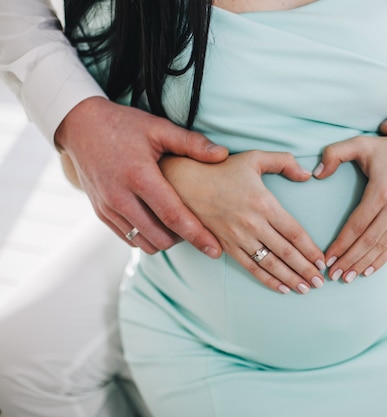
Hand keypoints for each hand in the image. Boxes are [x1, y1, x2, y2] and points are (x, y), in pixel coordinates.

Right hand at [54, 97, 228, 256]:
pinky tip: (160, 223)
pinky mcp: (101, 213)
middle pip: (160, 237)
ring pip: (144, 243)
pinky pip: (129, 239)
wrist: (81, 126)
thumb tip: (224, 155)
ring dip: (165, 240)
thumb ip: (192, 143)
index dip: (197, 235)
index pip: (173, 216)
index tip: (216, 249)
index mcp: (139, 176)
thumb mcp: (159, 128)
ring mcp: (108, 208)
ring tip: (179, 224)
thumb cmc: (125, 125)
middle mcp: (120, 197)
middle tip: (199, 228)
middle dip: (184, 239)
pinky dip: (147, 237)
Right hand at [160, 151, 326, 293]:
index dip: (311, 249)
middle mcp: (253, 224)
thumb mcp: (255, 158)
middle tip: (321, 282)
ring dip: (290, 279)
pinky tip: (282, 288)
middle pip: (286, 252)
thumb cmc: (223, 168)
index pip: (294, 232)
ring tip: (306, 289)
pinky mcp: (226, 245)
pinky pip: (250, 267)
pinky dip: (267, 280)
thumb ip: (284, 162)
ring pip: (270, 264)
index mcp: (264, 203)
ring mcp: (239, 237)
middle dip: (306, 269)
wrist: (185, 183)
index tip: (323, 260)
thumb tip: (307, 175)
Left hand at [313, 123, 386, 281]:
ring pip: (381, 247)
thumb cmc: (386, 147)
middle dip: (349, 261)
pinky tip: (367, 272)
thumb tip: (316, 174)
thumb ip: (334, 153)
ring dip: (363, 265)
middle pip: (368, 241)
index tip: (326, 258)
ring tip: (346, 278)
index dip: (340, 244)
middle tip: (332, 275)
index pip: (356, 225)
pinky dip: (380, 260)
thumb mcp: (359, 143)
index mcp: (381, 191)